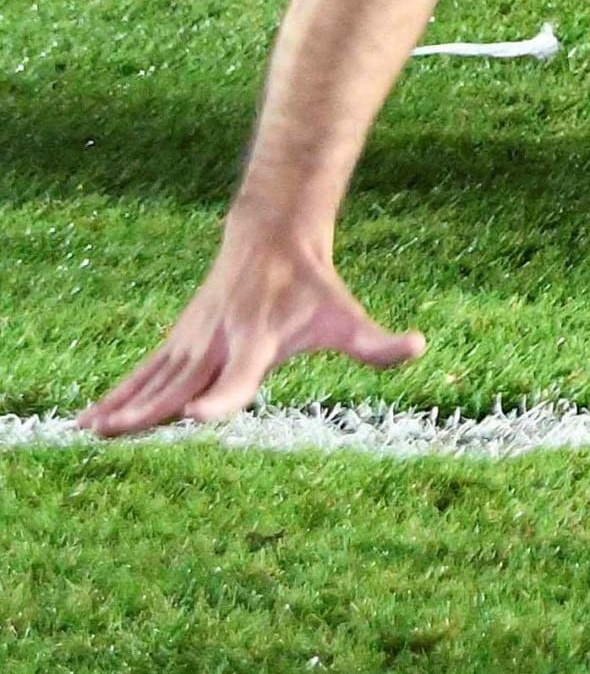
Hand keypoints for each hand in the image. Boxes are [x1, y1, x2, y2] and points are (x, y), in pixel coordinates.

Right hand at [80, 234, 421, 436]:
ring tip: (91, 435)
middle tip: (119, 436)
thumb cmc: (312, 287)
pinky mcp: (178, 342)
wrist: (270, 237)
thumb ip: (376, 343)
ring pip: (153, 382)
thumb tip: (419, 347)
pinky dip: (115, 396)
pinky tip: (86, 423)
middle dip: (151, 412)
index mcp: (258, 343)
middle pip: (182, 385)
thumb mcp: (346, 317)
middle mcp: (219, 344)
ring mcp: (193, 343)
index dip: (222, 398)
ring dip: (122, 407)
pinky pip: (142, 374)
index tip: (200, 416)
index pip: (239, 379)